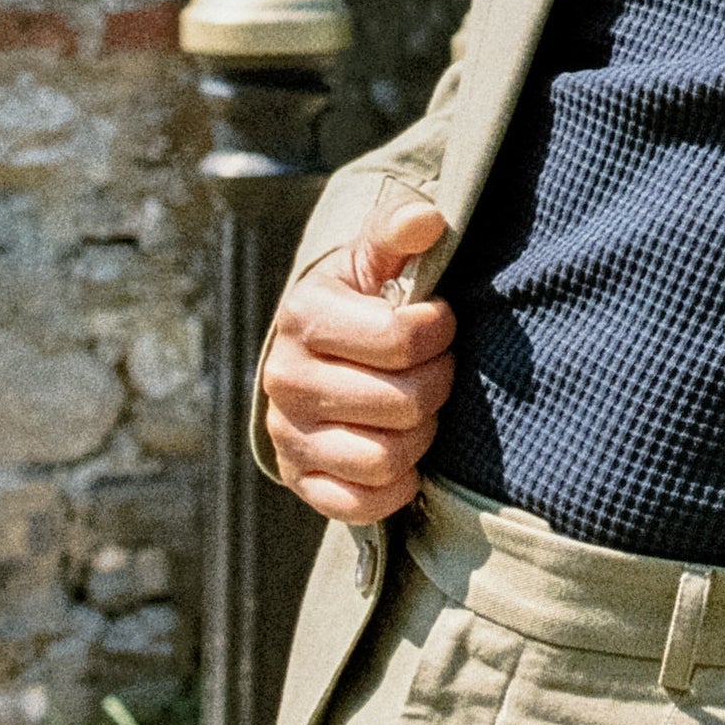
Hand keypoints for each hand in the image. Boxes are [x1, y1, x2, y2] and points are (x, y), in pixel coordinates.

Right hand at [257, 197, 455, 525]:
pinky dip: (395, 485)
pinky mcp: (300, 480)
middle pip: (402, 404)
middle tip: (435, 370)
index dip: (439, 332)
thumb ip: (399, 231)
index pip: (401, 339)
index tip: (439, 322)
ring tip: (417, 409)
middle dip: (436, 385)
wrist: (319, 352)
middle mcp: (286, 378)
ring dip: (419, 436)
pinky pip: (362, 504)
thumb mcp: (374, 258)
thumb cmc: (361, 300)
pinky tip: (401, 453)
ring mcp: (288, 434)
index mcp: (305, 316)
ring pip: (385, 459)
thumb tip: (426, 220)